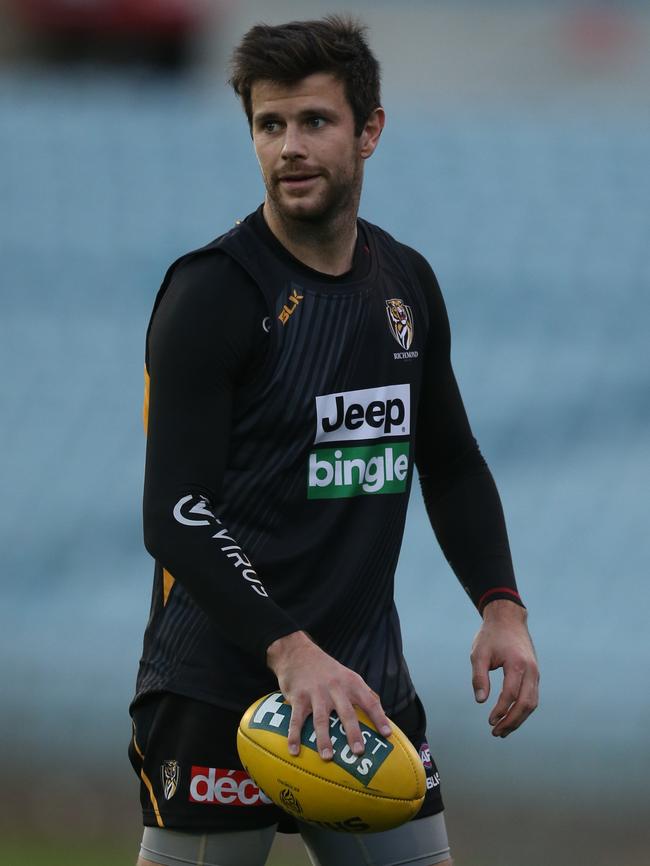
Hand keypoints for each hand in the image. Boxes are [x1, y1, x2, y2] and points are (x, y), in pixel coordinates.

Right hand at [266, 631, 391, 759]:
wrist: (297, 653)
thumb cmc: (327, 670)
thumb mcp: (348, 676)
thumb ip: (364, 693)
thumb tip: (383, 712)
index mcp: (351, 683)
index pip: (369, 701)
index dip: (379, 718)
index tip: (387, 735)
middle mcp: (335, 687)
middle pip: (346, 712)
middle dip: (353, 732)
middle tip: (358, 752)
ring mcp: (316, 692)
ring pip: (321, 719)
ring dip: (324, 739)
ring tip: (328, 757)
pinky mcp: (298, 697)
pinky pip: (296, 719)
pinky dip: (294, 736)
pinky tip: (294, 751)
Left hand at [470, 600, 538, 736]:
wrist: (508, 619)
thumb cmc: (491, 635)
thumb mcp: (479, 653)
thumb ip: (479, 677)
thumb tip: (481, 701)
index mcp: (517, 664)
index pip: (511, 695)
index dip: (501, 711)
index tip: (489, 721)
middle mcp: (531, 670)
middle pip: (526, 704)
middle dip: (512, 721)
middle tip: (496, 733)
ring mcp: (536, 673)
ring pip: (532, 703)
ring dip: (518, 719)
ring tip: (502, 731)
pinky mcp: (535, 674)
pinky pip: (532, 697)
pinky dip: (522, 710)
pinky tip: (510, 717)